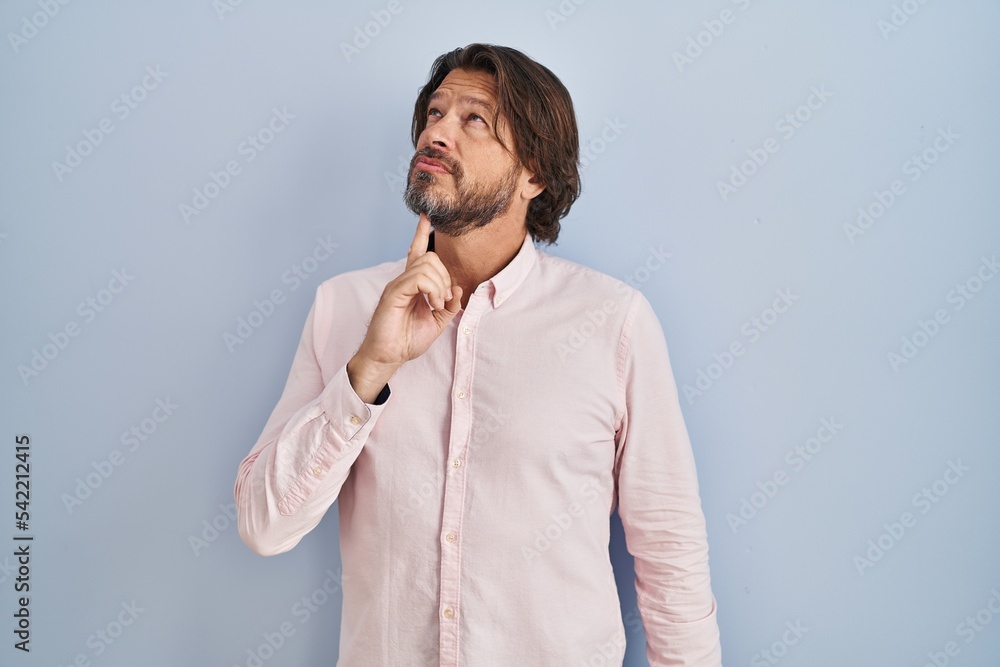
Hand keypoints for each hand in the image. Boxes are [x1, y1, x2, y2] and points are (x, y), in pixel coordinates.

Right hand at [347, 213, 462, 399]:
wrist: (389, 356)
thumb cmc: (407, 340)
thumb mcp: (437, 323)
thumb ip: (449, 306)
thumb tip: (458, 290)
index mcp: (412, 284)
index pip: (417, 252)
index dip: (421, 233)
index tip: (427, 216)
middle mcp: (403, 280)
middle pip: (430, 257)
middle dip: (445, 276)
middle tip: (445, 300)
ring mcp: (397, 285)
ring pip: (426, 265)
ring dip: (440, 286)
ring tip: (436, 305)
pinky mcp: (393, 293)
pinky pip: (418, 279)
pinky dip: (432, 291)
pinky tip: (431, 305)